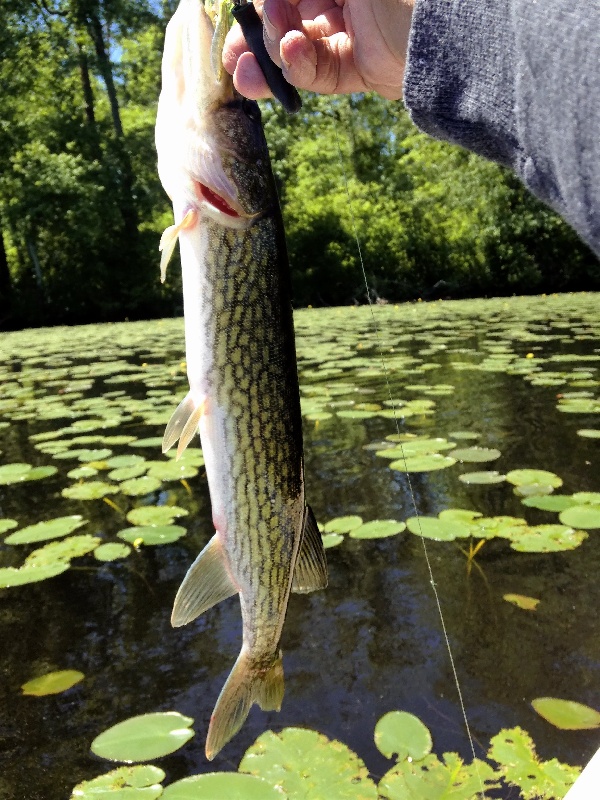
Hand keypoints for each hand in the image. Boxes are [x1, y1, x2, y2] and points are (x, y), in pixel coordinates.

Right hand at [223, 0, 414, 101]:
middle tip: (231, 57)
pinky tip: (290, 52)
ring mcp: (350, 34)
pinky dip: (300, 68)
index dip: (255, 8)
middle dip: (254, 40)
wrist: (451, 26)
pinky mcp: (361, 70)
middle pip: (283, 21)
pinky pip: (320, 74)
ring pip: (297, 51)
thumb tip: (260, 2)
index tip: (233, 17)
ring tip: (252, 62)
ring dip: (272, 55)